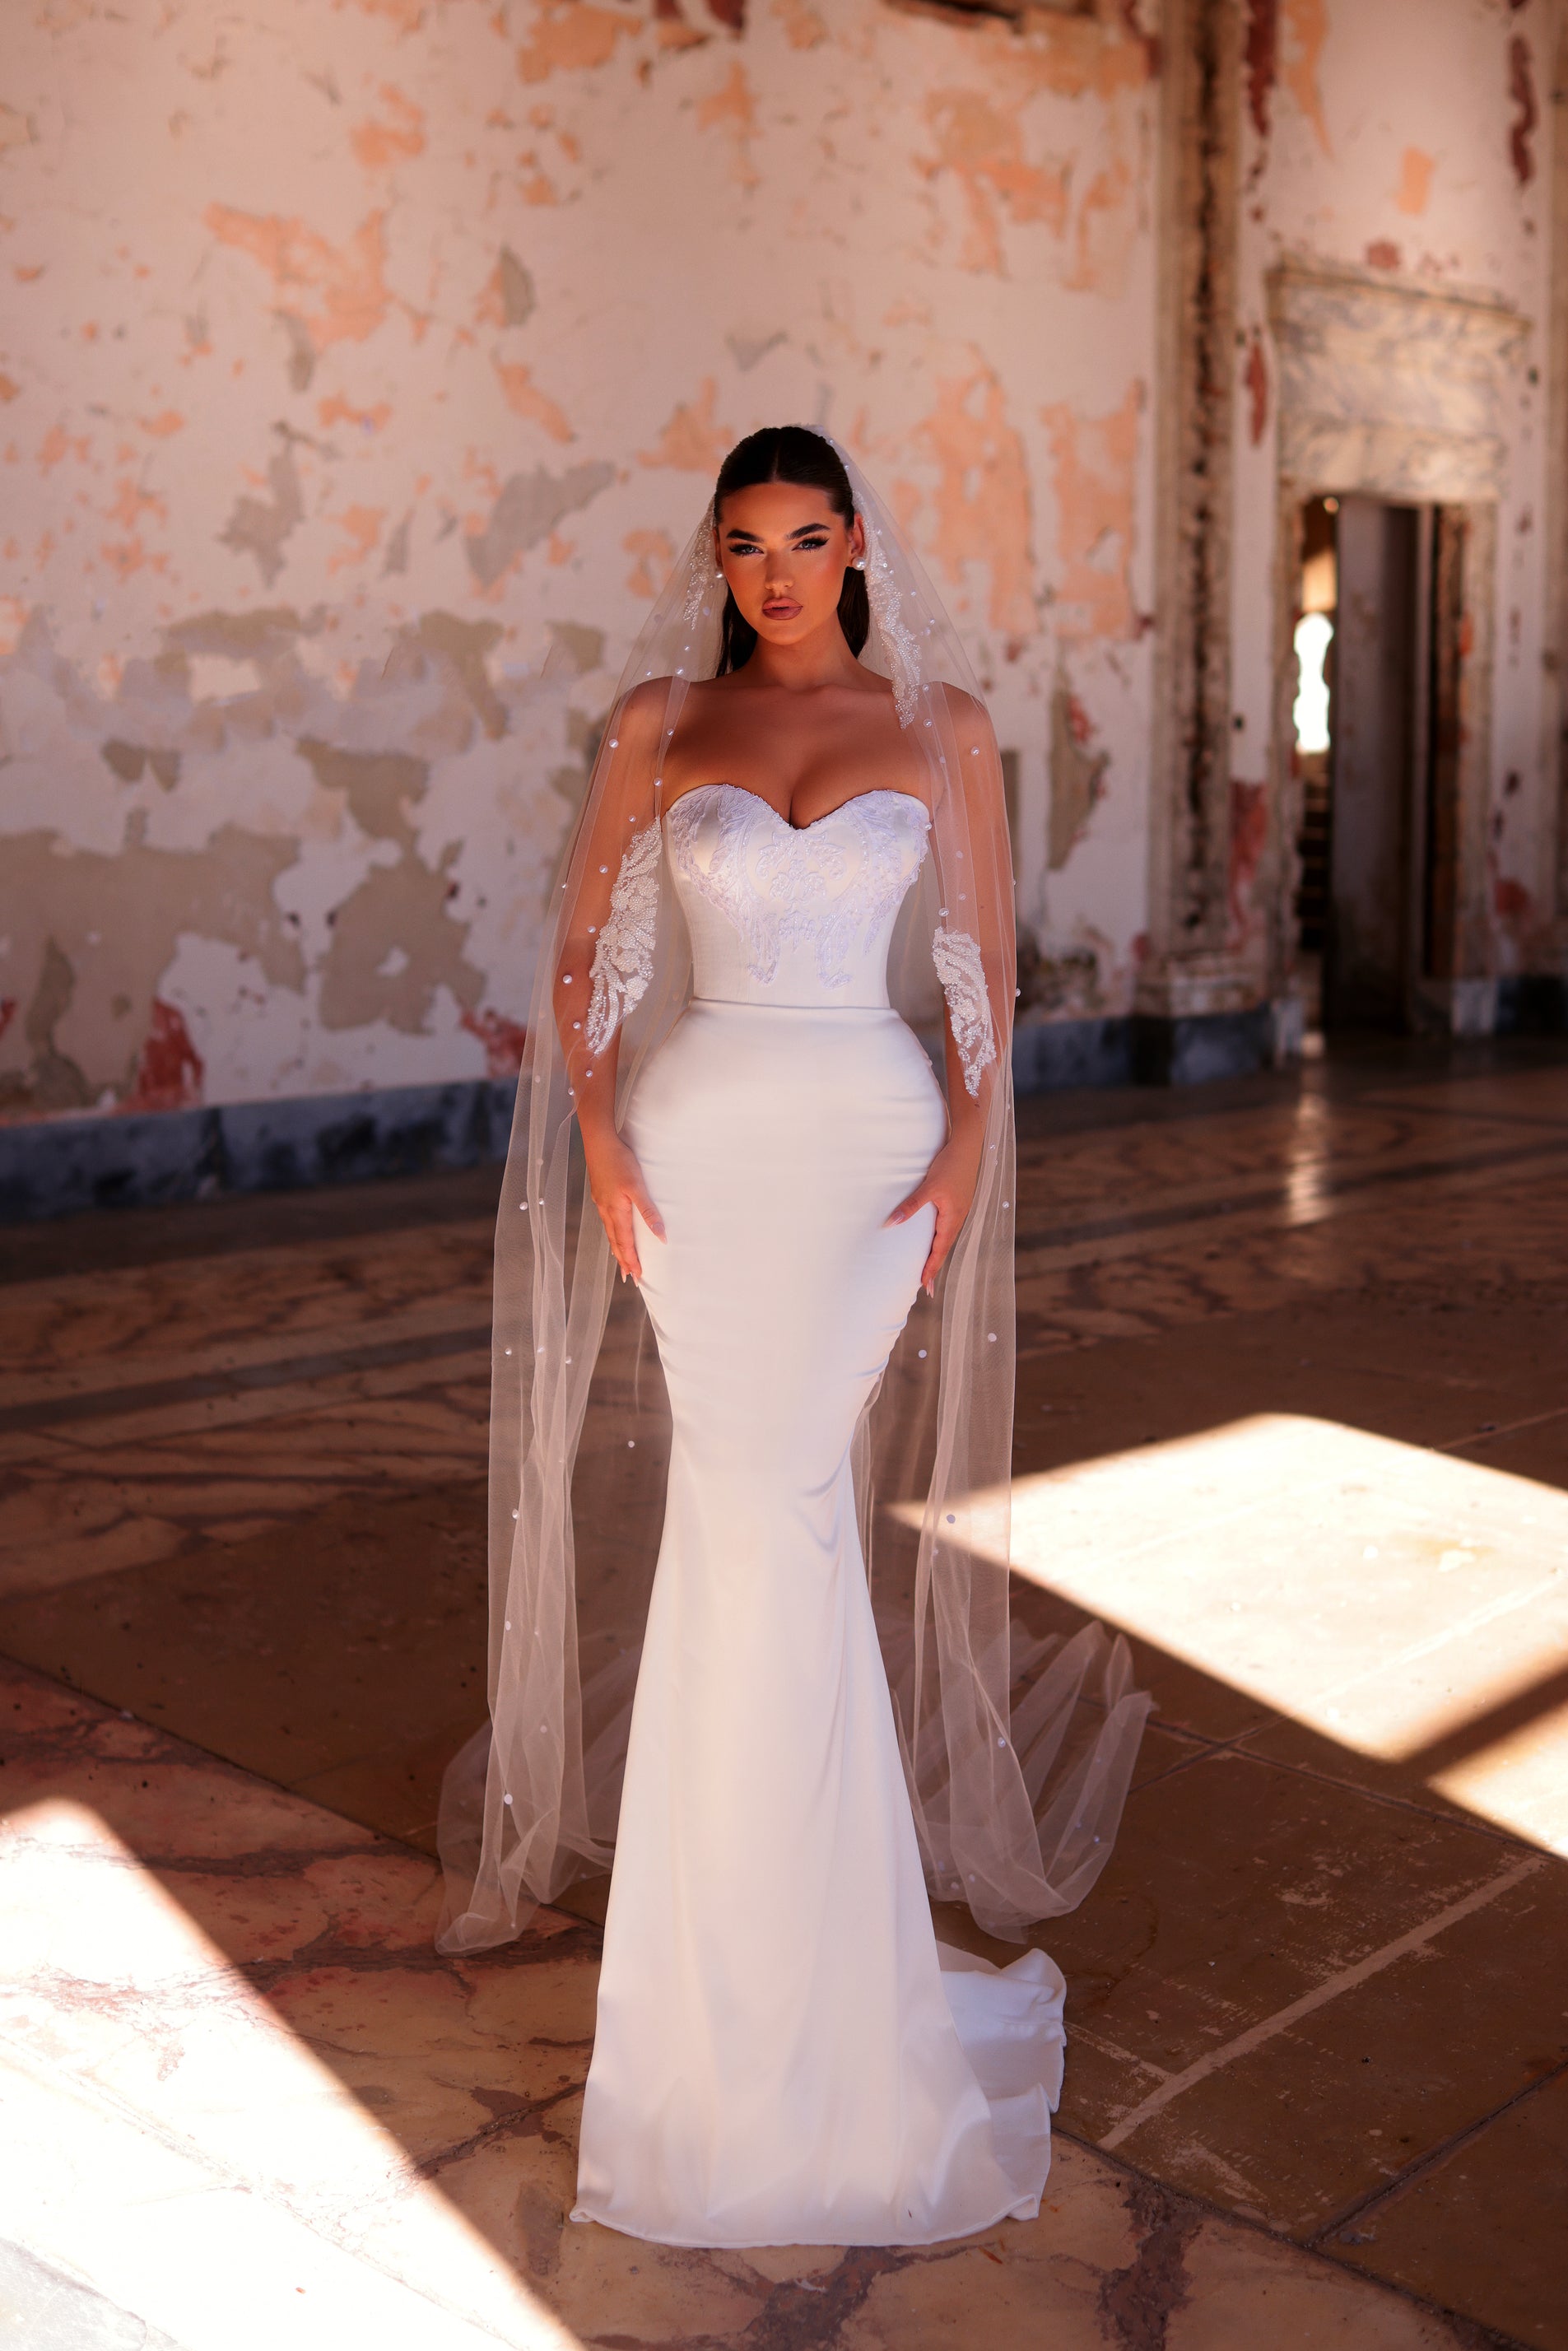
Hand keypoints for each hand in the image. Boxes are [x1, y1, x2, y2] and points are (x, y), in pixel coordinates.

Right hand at [583, 1129, 664, 1281]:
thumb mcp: (637, 1186)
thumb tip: (661, 1236)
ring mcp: (601, 1202)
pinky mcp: (600, 1193)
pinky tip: (614, 1229)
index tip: (636, 1277)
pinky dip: (612, 1232)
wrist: (599, 1142)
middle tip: (628, 1277)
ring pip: (610, 1232)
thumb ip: (648, 1212)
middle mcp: (606, 1210)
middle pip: (615, 1242)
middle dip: (623, 1260)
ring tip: (621, 1260)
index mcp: (615, 1211)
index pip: (625, 1243)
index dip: (631, 1260)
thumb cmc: (619, 1161)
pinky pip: (606, 1220)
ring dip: (617, 1248)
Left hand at [885, 1133, 980, 1294]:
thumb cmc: (950, 1164)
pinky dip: (940, 1238)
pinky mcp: (957, 1201)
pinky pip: (947, 1226)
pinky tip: (935, 1238)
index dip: (931, 1268)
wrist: (968, 1144)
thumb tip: (890, 1224)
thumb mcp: (928, 1186)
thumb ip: (910, 1206)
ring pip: (946, 1237)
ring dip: (937, 1253)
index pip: (940, 1250)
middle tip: (926, 1287)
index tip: (924, 1286)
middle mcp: (958, 1217)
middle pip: (944, 1248)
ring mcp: (959, 1209)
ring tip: (929, 1267)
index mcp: (953, 1218)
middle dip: (934, 1266)